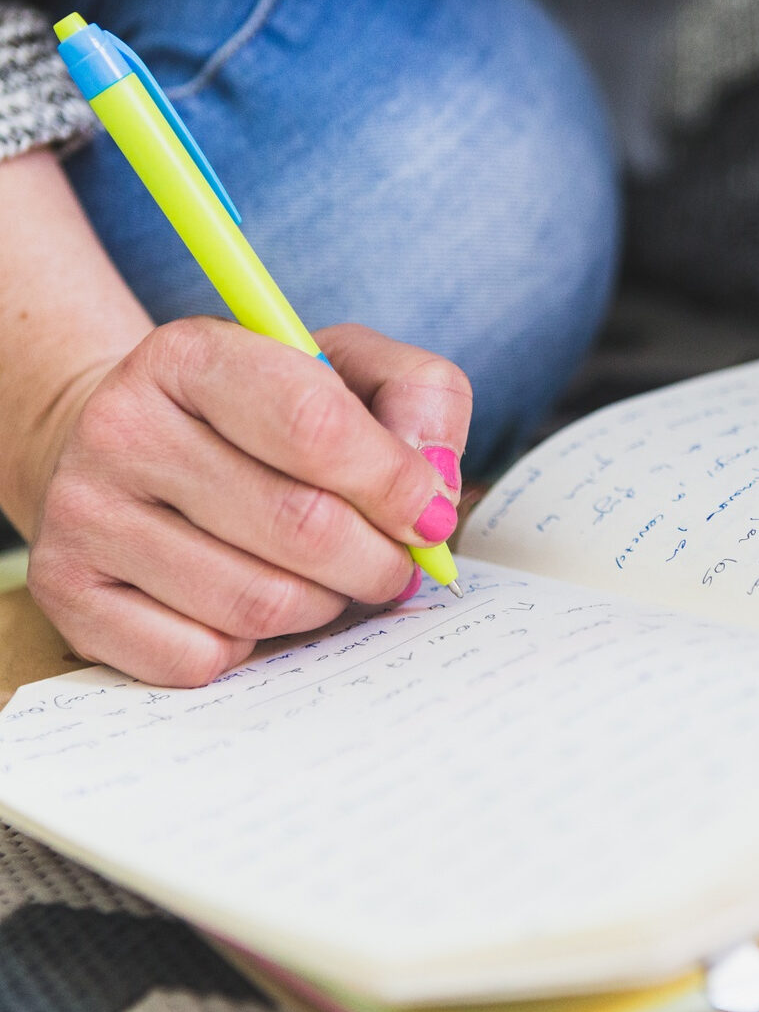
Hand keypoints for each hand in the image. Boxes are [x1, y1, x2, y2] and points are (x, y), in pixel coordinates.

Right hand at [25, 318, 470, 685]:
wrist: (136, 453)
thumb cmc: (268, 418)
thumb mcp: (352, 374)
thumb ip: (421, 402)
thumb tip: (434, 493)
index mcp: (192, 356)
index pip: (317, 425)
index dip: (395, 484)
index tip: (430, 515)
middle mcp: (121, 428)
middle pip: (301, 526)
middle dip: (376, 561)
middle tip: (393, 564)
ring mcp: (84, 515)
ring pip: (260, 603)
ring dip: (321, 605)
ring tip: (323, 579)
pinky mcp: (71, 596)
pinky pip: (203, 656)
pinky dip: (253, 649)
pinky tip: (249, 604)